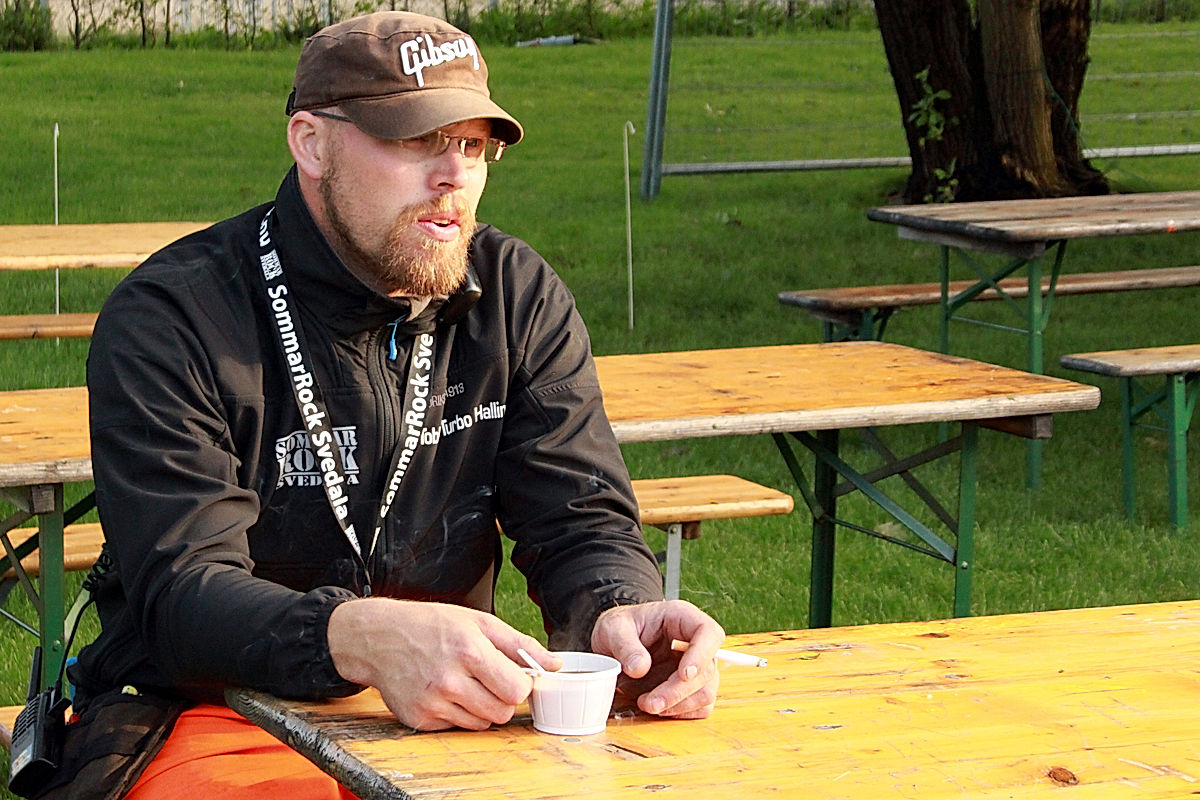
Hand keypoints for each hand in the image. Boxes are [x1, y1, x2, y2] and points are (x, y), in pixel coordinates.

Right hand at [327, 598, 561, 730]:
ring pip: (482, 723)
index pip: (517, 690)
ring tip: (466, 682)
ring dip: (482, 707)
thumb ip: (520, 644)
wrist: (378, 637)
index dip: (521, 684)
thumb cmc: (431, 624)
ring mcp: (432, 703)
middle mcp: (449, 680)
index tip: (512, 674)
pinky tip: (446, 690)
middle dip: (503, 698)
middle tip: (490, 679)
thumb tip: (555, 663)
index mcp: (469, 651)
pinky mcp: (418, 719)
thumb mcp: (478, 621)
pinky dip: (459, 713)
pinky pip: (457, 727)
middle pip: (502, 712)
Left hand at [590, 600, 723, 719]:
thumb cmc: (619, 628)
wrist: (613, 645)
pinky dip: (681, 712)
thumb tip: (640, 668)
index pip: (709, 633)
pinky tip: (659, 708)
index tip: (684, 674)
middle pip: (706, 670)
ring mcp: (697, 666)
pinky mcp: (693, 687)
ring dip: (678, 705)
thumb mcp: (612, 628)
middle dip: (677, 691)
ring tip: (647, 704)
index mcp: (682, 618)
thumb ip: (625, 645)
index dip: (702, 655)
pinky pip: (701, 706)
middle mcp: (695, 642)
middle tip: (650, 702)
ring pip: (706, 692)